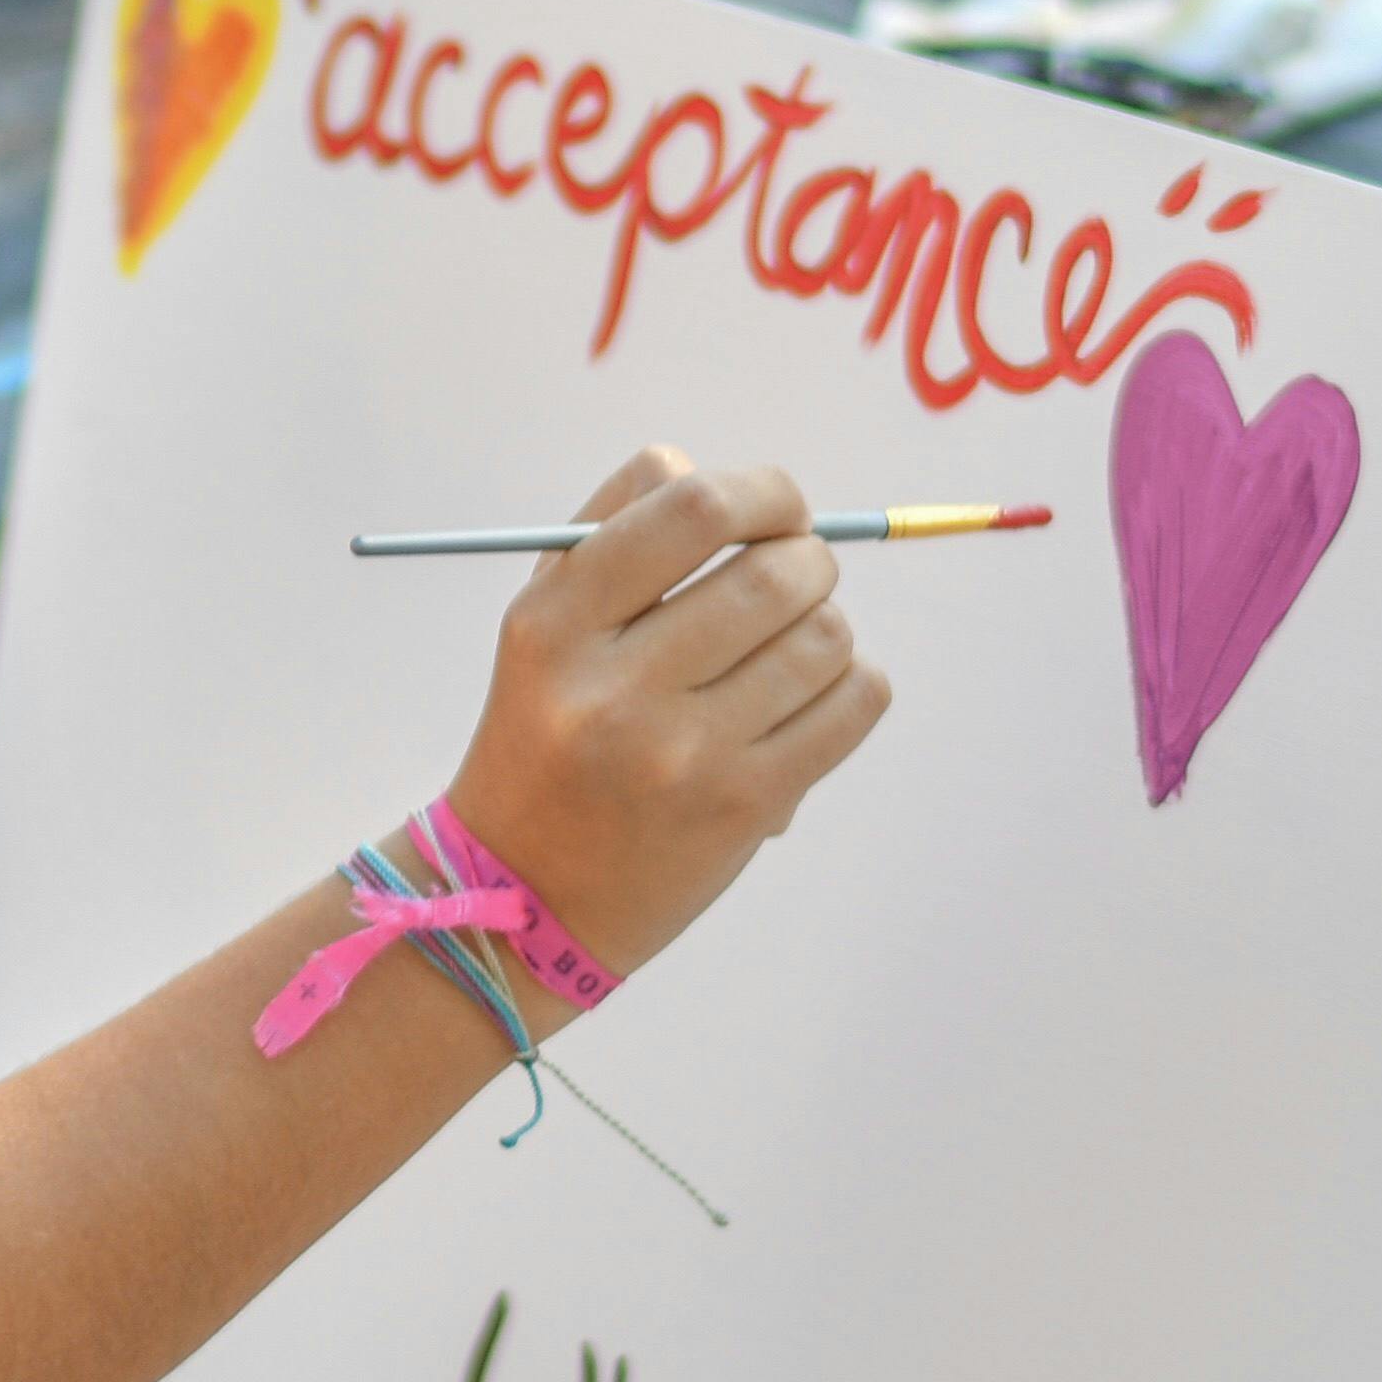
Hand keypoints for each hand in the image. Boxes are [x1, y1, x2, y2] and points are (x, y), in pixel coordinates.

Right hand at [436, 448, 890, 988]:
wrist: (526, 896)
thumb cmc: (550, 736)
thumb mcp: (543, 625)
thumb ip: (617, 528)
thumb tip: (730, 485)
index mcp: (556, 624)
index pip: (693, 506)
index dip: (765, 491)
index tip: (777, 510)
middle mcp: (615, 688)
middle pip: (777, 570)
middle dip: (807, 559)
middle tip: (793, 578)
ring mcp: (683, 755)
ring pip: (826, 635)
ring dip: (826, 626)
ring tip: (790, 650)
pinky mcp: (744, 808)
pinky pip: (855, 702)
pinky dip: (852, 684)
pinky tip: (811, 697)